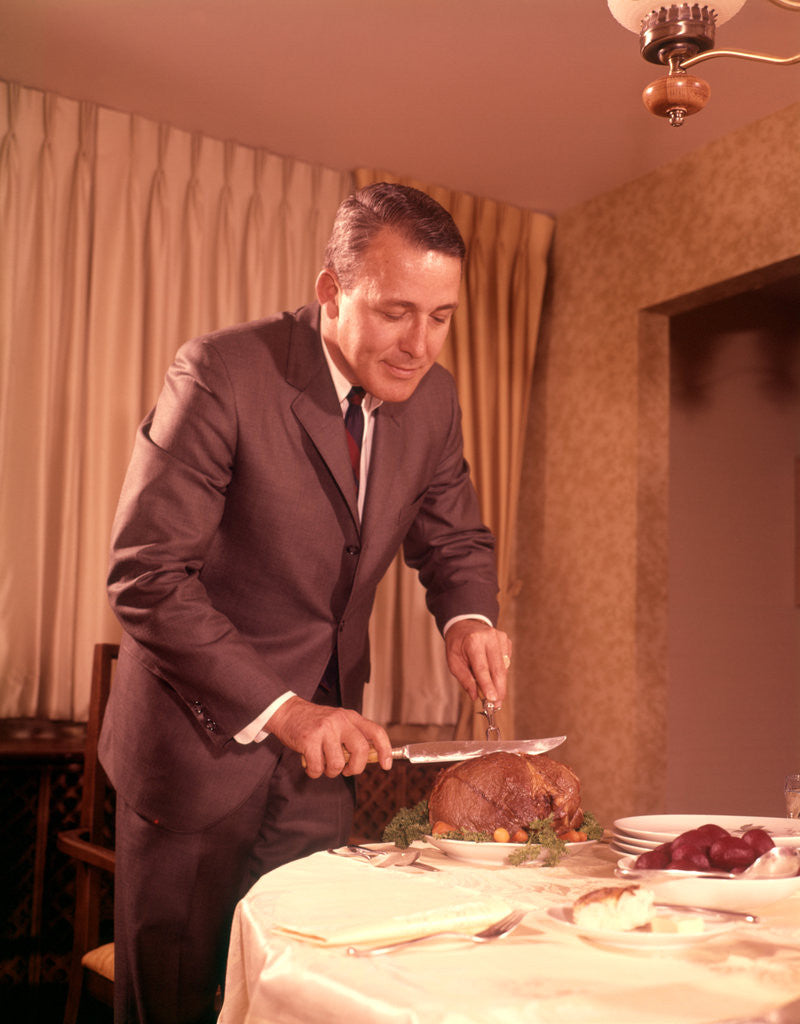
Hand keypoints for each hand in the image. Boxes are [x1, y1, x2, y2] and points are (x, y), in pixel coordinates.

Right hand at [266, 695, 392, 777]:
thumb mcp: (338, 722)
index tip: (386, 765)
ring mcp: (324, 730)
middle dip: (355, 768)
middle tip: (346, 770)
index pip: (376, 732)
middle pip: (361, 750)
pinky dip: (315, 772)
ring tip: (323, 764)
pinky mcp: (308, 740)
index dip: (385, 750)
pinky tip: (311, 764)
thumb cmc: (314, 722)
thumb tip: (368, 759)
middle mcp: (340, 721)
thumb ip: (352, 736)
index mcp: (350, 717)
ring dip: (331, 772)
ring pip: (337, 764)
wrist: (287, 712)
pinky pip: (318, 768)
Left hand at [444, 619, 510, 704]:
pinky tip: (491, 671)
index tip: (492, 699)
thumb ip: (465, 679)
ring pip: (504, 667)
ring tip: (494, 693)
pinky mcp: (506, 640)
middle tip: (497, 704)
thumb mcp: (453, 661)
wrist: (464, 625)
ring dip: (500, 683)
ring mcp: (500, 637)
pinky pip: (506, 662)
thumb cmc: (457, 645)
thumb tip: (475, 696)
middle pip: (498, 669)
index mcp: (473, 641)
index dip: (488, 685)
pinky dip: (500, 671)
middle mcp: (489, 637)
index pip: (482, 668)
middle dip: (499, 689)